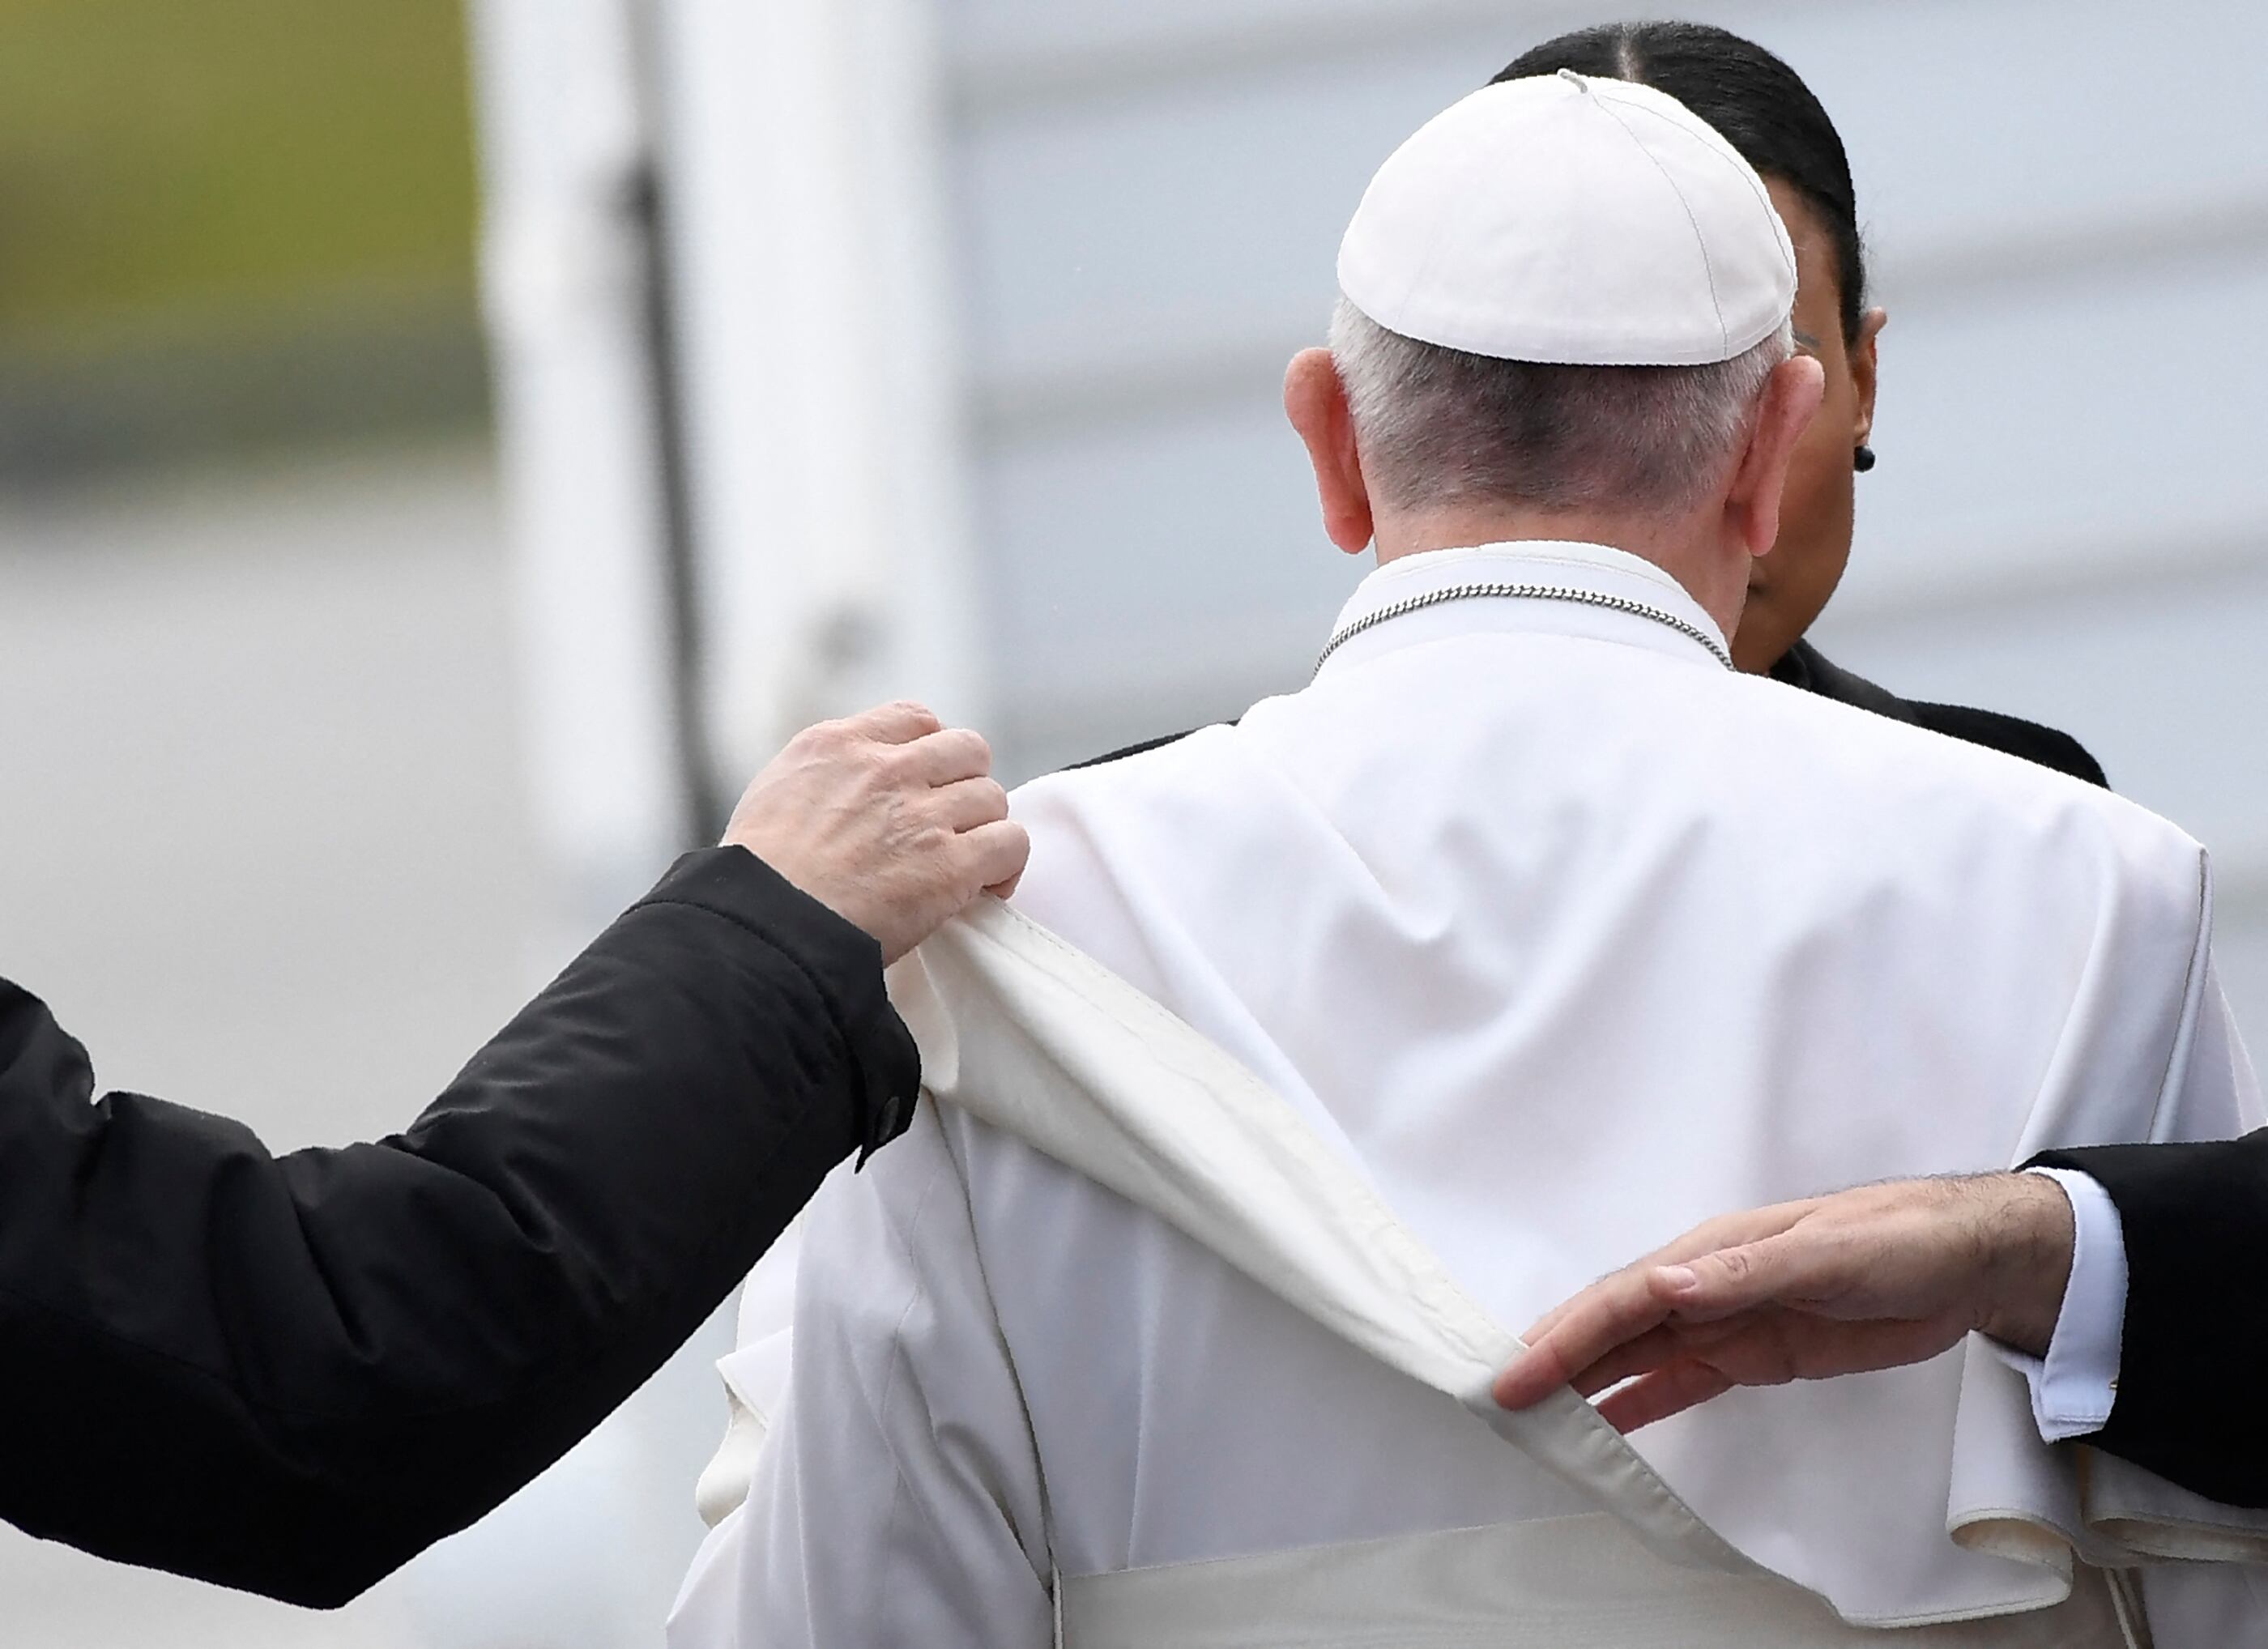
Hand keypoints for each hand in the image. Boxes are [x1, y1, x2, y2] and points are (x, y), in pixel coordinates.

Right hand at [722, 702, 1029, 962]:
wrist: (763, 929)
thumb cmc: (756, 883)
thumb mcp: (775, 794)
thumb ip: (825, 777)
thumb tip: (852, 794)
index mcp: (837, 745)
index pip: (915, 718)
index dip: (932, 751)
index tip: (926, 784)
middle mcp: (885, 768)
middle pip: (967, 749)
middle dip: (966, 786)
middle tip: (952, 825)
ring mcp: (921, 814)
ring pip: (992, 796)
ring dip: (985, 829)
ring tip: (967, 864)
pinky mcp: (950, 864)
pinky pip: (1010, 843)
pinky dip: (1006, 865)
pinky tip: (985, 888)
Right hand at [1491, 1172, 2074, 1430]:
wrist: (1966, 1263)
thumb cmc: (1899, 1242)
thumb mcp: (1827, 1255)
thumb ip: (1745, 1273)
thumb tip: (1668, 1283)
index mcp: (1714, 1252)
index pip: (1624, 1298)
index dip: (1567, 1335)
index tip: (1518, 1370)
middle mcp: (1706, 1286)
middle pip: (1615, 1327)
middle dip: (1554, 1359)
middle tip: (1499, 1400)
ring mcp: (1727, 1321)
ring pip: (1637, 1356)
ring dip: (1586, 1383)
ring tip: (1534, 1417)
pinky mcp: (1754, 1354)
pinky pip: (1681, 1381)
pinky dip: (1638, 1402)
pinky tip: (1603, 1425)